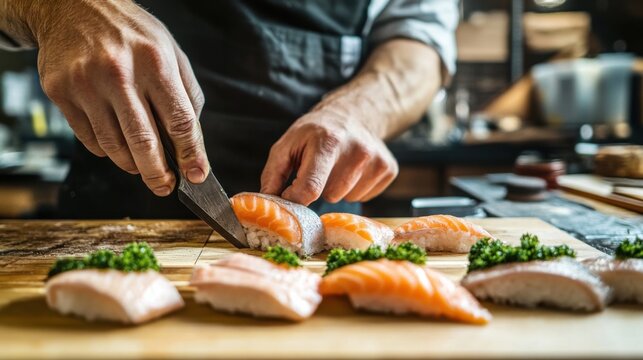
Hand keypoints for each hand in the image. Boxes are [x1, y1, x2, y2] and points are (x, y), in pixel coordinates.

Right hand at [33, 0, 208, 195]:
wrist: (72, 6)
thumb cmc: (130, 33)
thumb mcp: (171, 52)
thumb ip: (186, 96)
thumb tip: (193, 143)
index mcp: (155, 62)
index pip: (179, 121)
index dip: (191, 155)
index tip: (197, 175)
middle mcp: (119, 74)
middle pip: (145, 142)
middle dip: (159, 174)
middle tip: (166, 186)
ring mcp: (86, 85)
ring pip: (114, 147)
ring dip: (132, 165)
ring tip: (142, 165)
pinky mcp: (61, 93)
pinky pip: (89, 139)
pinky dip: (107, 150)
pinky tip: (116, 143)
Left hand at [261, 109, 398, 204]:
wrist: (353, 113)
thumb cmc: (315, 133)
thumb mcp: (287, 144)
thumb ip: (273, 174)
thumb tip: (268, 203)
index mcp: (328, 142)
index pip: (310, 188)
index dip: (296, 198)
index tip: (291, 195)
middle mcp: (357, 150)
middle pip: (330, 196)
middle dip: (319, 188)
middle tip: (319, 167)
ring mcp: (376, 161)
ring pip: (346, 198)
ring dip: (337, 189)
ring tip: (336, 167)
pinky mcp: (388, 170)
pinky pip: (363, 198)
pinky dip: (354, 189)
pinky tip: (352, 170)